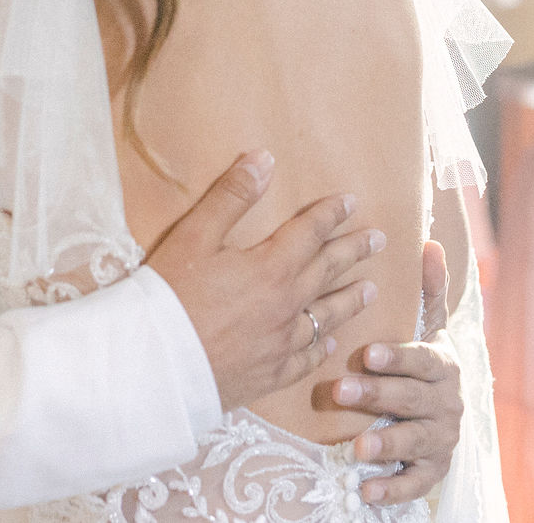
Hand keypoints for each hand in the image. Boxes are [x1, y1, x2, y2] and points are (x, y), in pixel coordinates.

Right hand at [146, 152, 385, 411]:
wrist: (155, 366)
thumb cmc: (170, 297)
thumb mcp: (195, 236)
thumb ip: (231, 196)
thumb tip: (264, 158)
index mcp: (271, 267)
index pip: (311, 232)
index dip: (332, 214)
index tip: (352, 202)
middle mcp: (287, 304)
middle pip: (329, 271)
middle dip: (354, 251)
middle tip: (378, 240)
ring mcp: (282, 343)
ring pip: (328, 316)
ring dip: (350, 300)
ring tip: (370, 290)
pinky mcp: (271, 375)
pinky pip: (308, 358)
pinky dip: (323, 347)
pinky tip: (331, 343)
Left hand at [329, 239, 463, 503]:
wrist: (444, 417)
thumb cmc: (423, 365)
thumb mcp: (428, 328)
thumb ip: (428, 292)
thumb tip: (429, 242)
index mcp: (443, 364)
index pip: (422, 359)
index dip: (397, 358)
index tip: (367, 353)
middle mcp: (448, 403)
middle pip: (413, 400)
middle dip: (378, 396)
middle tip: (341, 391)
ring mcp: (441, 439)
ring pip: (415, 443)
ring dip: (386, 444)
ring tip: (357, 447)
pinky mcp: (433, 472)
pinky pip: (415, 485)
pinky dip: (392, 490)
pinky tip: (366, 490)